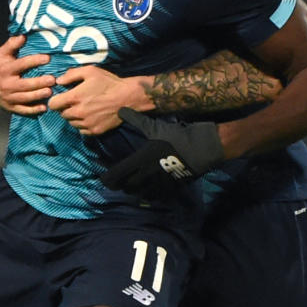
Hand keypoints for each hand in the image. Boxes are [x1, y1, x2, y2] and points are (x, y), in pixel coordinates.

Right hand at [0, 35, 54, 114]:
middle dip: (39, 83)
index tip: (47, 58)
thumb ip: (12, 44)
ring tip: (50, 92)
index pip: (21, 64)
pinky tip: (43, 107)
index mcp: (6, 69)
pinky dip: (33, 110)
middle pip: (24, 84)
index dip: (34, 61)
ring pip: (25, 98)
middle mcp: (7, 84)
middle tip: (52, 79)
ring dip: (38, 96)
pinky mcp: (12, 106)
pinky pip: (23, 109)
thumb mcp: (3, 53)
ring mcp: (9, 97)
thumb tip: (23, 36)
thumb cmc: (0, 66)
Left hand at [49, 65, 142, 134]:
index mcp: (74, 98)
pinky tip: (89, 116)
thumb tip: (58, 81)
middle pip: (62, 114)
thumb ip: (71, 75)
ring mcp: (86, 123)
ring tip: (83, 109)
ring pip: (71, 123)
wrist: (127, 98)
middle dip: (65, 108)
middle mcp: (78, 113)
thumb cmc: (108, 82)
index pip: (53, 104)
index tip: (61, 98)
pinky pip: (81, 130)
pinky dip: (82, 125)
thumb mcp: (90, 71)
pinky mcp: (94, 131)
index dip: (55, 100)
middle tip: (75, 102)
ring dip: (74, 117)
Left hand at [99, 108, 223, 197]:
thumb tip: (120, 109)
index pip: (116, 175)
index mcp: (139, 160)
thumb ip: (136, 120)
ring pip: (139, 195)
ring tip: (133, 184)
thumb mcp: (154, 127)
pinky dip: (149, 195)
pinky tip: (149, 189)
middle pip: (125, 188)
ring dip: (134, 191)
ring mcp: (159, 184)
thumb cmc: (176, 136)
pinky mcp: (171, 189)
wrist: (201, 148)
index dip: (107, 178)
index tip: (104, 176)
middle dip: (120, 185)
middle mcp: (146, 175)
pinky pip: (155, 198)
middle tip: (119, 179)